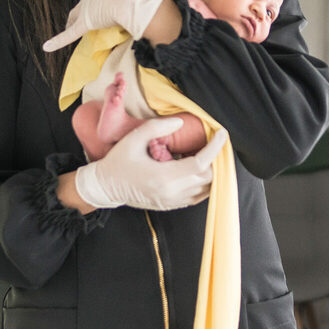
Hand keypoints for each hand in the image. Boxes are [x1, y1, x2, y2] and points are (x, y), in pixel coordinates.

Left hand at [43, 0, 168, 51]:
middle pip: (88, 0)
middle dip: (92, 7)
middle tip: (100, 15)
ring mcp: (86, 6)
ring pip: (76, 14)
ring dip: (74, 21)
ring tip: (72, 27)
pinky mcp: (84, 23)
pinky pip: (69, 34)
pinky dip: (57, 41)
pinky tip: (46, 47)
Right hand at [75, 119, 228, 210]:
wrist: (106, 188)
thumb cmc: (118, 162)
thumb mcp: (133, 139)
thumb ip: (157, 128)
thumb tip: (181, 123)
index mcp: (163, 177)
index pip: (200, 164)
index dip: (215, 148)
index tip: (222, 133)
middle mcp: (171, 193)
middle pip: (208, 177)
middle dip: (216, 158)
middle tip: (216, 141)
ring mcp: (173, 202)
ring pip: (207, 189)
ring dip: (213, 171)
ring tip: (210, 153)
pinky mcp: (172, 205)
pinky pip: (198, 196)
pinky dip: (205, 182)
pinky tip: (200, 168)